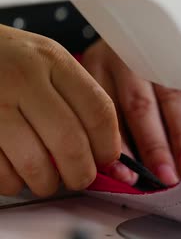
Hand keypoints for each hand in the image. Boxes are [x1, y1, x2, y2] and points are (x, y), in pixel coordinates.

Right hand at [0, 25, 119, 196]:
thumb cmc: (9, 61)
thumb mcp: (47, 60)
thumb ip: (76, 96)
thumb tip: (104, 148)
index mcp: (54, 60)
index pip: (98, 110)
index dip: (108, 144)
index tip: (106, 158)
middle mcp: (24, 78)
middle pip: (70, 141)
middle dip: (81, 172)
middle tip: (80, 178)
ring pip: (35, 163)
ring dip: (47, 183)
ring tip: (48, 181)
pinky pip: (1, 171)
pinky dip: (13, 183)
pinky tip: (17, 175)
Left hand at [81, 39, 180, 185]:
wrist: (130, 23)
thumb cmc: (115, 70)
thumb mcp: (101, 92)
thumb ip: (113, 131)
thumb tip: (126, 173)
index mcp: (96, 69)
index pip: (109, 115)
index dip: (122, 150)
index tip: (133, 177)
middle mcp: (124, 59)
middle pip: (141, 106)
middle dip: (157, 145)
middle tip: (169, 174)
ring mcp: (154, 53)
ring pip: (169, 96)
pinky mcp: (178, 51)